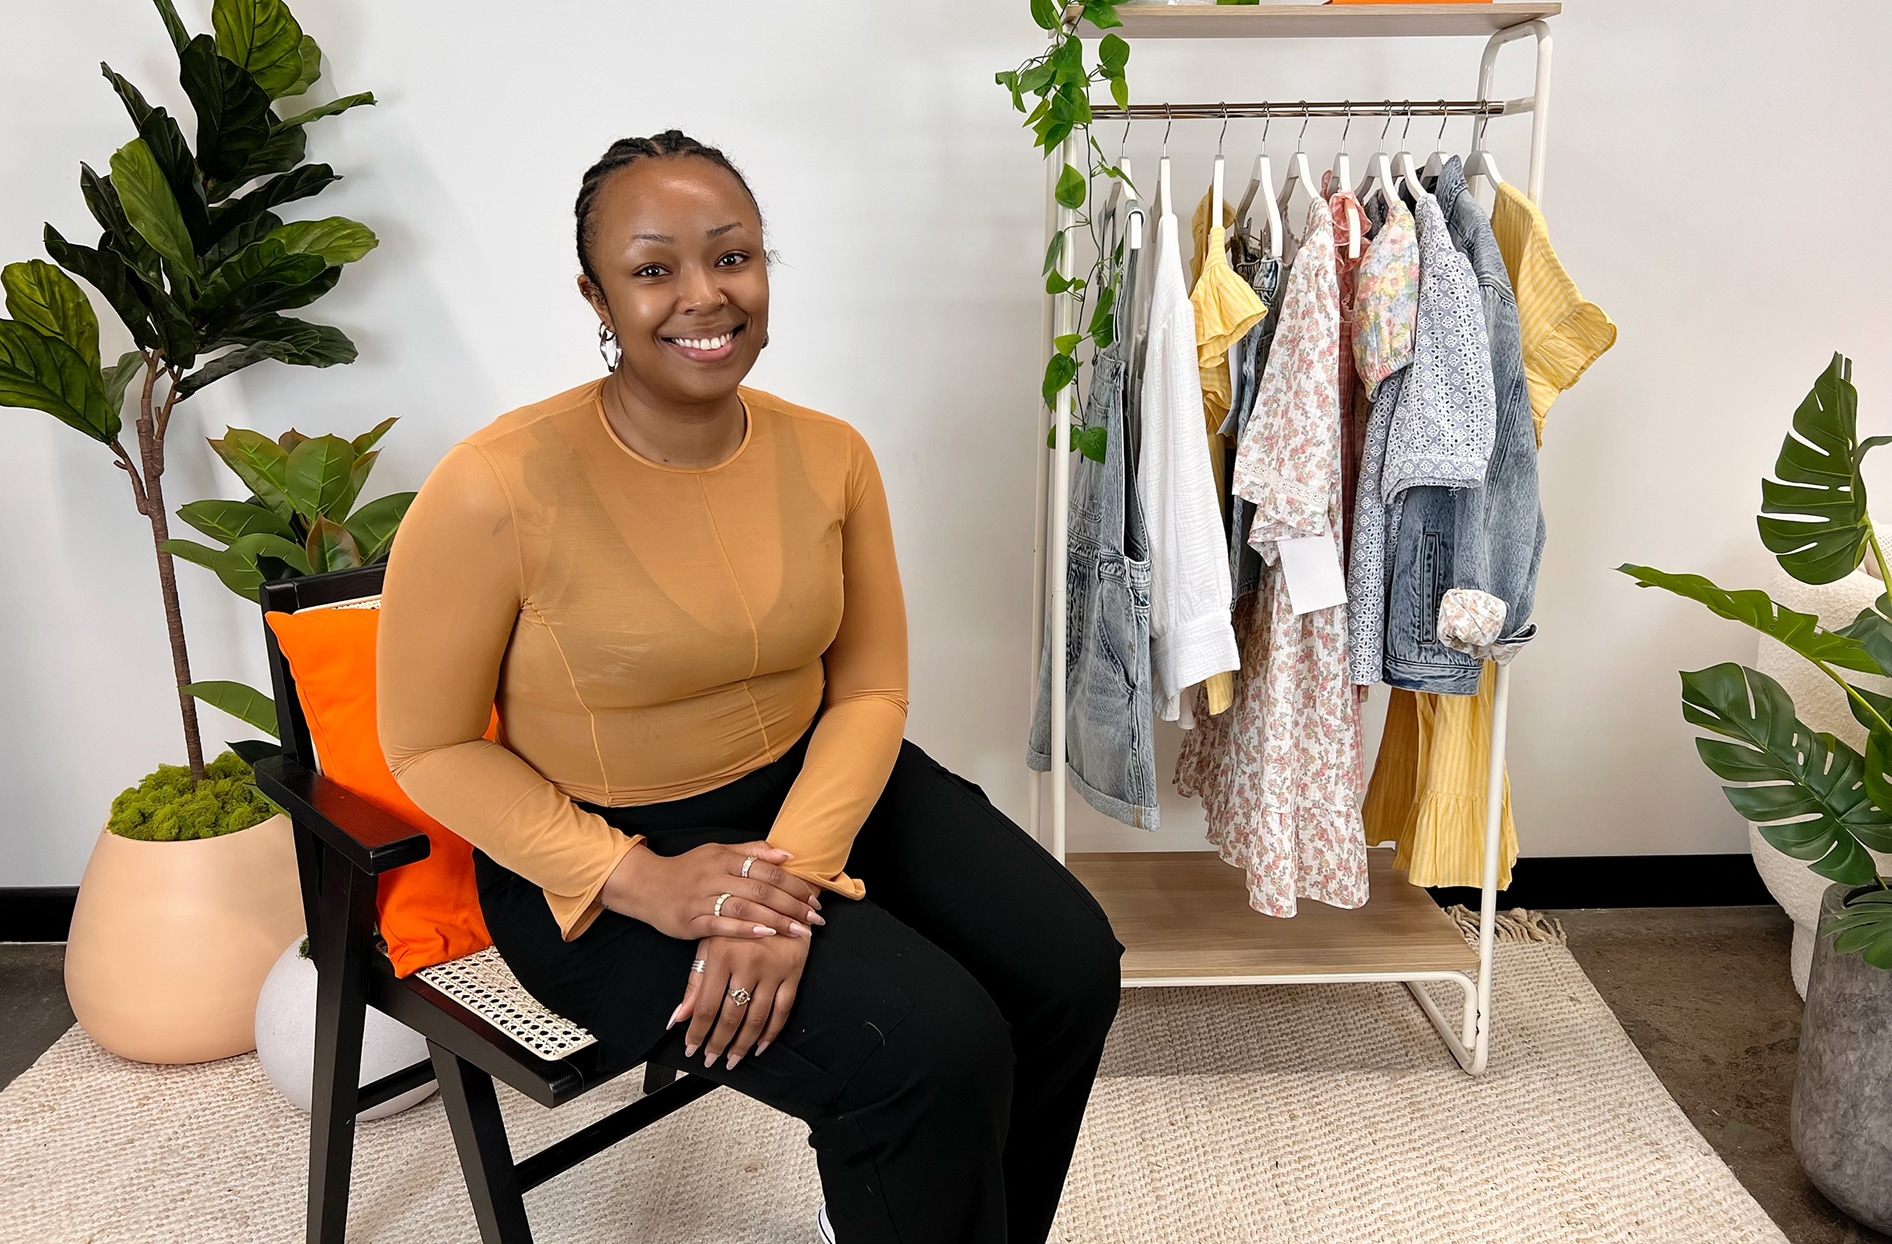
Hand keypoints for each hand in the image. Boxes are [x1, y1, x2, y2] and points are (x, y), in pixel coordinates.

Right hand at [601, 840, 825, 941]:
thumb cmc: (688, 869)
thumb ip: (751, 852)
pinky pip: (722, 925)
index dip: (793, 883)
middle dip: (792, 904)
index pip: (766, 868)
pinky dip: (746, 930)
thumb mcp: (717, 852)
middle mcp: (714, 876)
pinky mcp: (690, 921)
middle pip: (761, 888)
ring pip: (745, 907)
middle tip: (815, 917)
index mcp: (724, 857)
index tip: (814, 896)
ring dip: (776, 920)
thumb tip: (787, 854)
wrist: (645, 885)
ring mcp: (701, 899)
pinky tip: (767, 935)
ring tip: (800, 931)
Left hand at [669, 933, 808, 1069]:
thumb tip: (678, 1017)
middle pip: (731, 1016)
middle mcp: (748, 963)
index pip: (705, 1006)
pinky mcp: (794, 972)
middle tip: (711, 1058)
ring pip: (757, 1018)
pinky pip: (783, 1010)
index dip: (697, 1032)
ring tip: (732, 1059)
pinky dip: (772, 1032)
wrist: (778, 897)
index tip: (691, 1048)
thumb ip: (695, 981)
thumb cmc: (737, 920)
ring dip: (743, 1044)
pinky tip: (760, 1045)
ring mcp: (773, 969)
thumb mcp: (710, 943)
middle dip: (718, 1043)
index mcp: (722, 954)